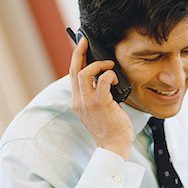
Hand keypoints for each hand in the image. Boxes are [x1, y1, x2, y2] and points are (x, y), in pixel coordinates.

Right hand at [70, 37, 132, 159]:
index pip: (73, 76)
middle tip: (85, 41)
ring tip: (108, 64)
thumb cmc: (110, 128)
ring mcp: (87, 102)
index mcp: (77, 102)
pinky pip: (101, 81)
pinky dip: (108, 75)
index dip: (75, 60)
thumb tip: (106, 78)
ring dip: (97, 64)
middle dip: (79, 52)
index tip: (80, 48)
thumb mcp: (98, 111)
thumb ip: (97, 96)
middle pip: (74, 70)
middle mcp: (78, 101)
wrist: (113, 146)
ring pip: (84, 73)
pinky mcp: (99, 103)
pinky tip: (114, 77)